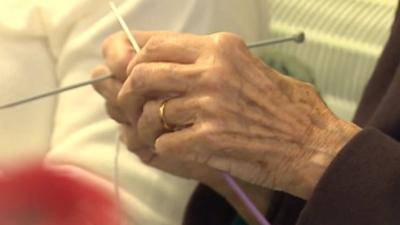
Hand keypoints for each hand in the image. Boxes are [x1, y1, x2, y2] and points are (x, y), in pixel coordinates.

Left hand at [92, 31, 271, 222]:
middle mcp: (213, 71)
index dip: (135, 59)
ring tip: (159, 131)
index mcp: (221, 48)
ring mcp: (210, 104)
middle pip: (143, 72)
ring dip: (148, 125)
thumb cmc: (285, 108)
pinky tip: (178, 146)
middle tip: (131, 103)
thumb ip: (210, 61)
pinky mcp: (210, 137)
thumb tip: (169, 62)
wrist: (310, 143)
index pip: (156, 44)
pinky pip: (164, 141)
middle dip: (128, 90)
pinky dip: (165, 146)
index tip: (130, 72)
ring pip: (151, 111)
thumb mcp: (249, 66)